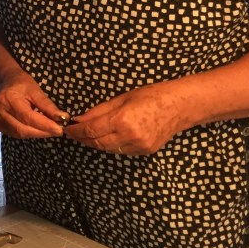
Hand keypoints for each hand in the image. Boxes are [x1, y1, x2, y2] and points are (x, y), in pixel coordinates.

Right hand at [0, 70, 65, 138]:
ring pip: (19, 134)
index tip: (60, 129)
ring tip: (48, 130)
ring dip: (36, 134)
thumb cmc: (22, 83)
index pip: (28, 117)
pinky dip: (27, 133)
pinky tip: (36, 129)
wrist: (5, 81)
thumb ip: (48, 106)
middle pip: (23, 129)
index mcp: (8, 99)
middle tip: (57, 131)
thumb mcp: (36, 90)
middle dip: (42, 132)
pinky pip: (14, 133)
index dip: (45, 125)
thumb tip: (62, 118)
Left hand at [65, 83, 187, 154]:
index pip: (91, 130)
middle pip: (97, 142)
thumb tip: (79, 119)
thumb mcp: (121, 98)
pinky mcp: (144, 152)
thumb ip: (98, 111)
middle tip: (73, 133)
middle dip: (82, 138)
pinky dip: (109, 146)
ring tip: (85, 136)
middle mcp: (129, 136)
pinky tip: (104, 138)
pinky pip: (120, 151)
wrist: (180, 106)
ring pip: (108, 149)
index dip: (76, 131)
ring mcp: (138, 146)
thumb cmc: (151, 96)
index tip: (68, 128)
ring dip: (94, 143)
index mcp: (122, 120)